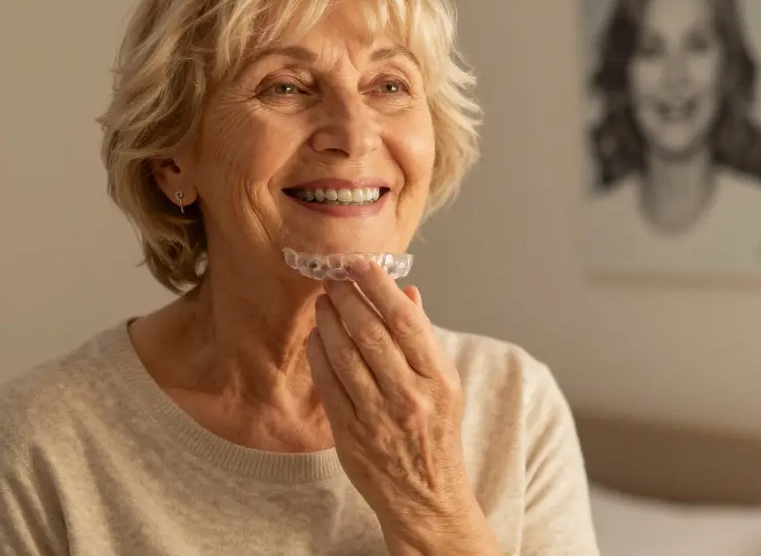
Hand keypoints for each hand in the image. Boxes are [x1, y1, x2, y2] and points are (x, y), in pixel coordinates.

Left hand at [306, 260, 498, 554]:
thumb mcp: (444, 385)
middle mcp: (411, 396)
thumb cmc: (436, 435)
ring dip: (328, 321)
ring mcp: (378, 416)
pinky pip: (328, 384)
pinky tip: (316, 337)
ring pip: (345, 355)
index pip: (406, 320)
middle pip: (371, 333)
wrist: (426, 496)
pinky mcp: (351, 434)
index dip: (378, 286)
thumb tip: (407, 292)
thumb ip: (423, 338)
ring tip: (323, 302)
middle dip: (346, 298)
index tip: (360, 263)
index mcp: (439, 379)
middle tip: (332, 277)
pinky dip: (319, 354)